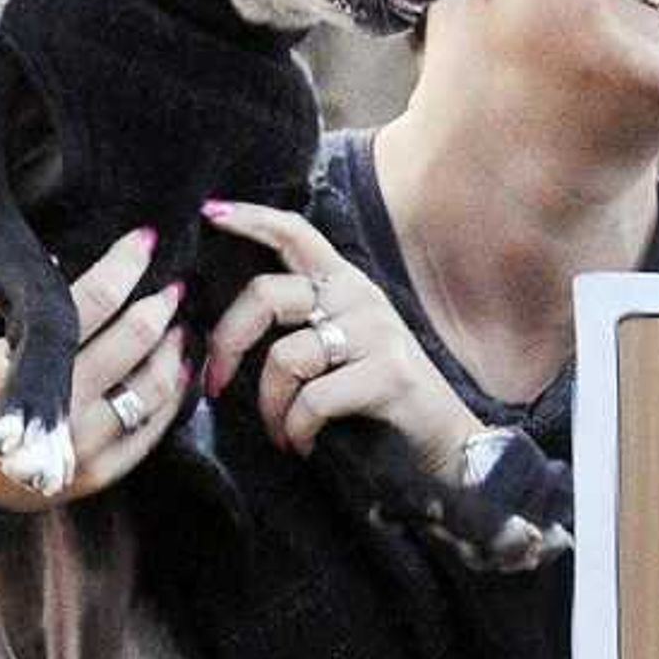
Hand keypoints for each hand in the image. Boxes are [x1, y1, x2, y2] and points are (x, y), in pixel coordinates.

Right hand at [0, 229, 188, 510]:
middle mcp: (60, 405)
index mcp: (16, 364)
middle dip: (159, 303)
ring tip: (179, 322)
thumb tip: (39, 255)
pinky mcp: (102, 473)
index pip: (88, 302)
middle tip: (173, 282)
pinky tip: (178, 368)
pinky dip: (175, 394)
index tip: (144, 240)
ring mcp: (85, 444)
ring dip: (174, 347)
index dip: (123, 266)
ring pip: (154, 385)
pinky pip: (154, 429)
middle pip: (133, 339)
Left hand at [197, 198, 477, 475]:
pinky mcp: (388, 374)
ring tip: (279, 433)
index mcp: (346, 285)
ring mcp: (377, 334)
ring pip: (284, 357)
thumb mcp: (344, 348)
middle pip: (266, 295)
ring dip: (269, 406)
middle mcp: (360, 298)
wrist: (447, 444)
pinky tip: (304, 444)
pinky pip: (313, 400)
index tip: (211, 213)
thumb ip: (302, 325)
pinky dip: (296, 430)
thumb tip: (230, 328)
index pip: (295, 234)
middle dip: (227, 343)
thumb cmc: (383, 402)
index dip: (251, 219)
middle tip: (215, 384)